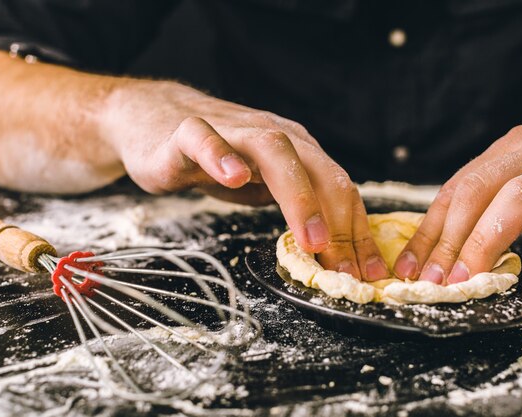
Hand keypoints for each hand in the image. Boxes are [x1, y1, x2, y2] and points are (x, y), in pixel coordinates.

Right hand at [100, 80, 387, 279]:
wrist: (155, 121)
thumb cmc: (218, 159)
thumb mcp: (265, 187)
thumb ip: (295, 207)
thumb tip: (335, 250)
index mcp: (298, 151)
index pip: (338, 188)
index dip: (356, 232)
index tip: (366, 273)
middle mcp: (274, 136)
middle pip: (318, 170)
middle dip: (339, 221)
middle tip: (346, 268)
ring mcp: (233, 131)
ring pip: (274, 151)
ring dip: (299, 195)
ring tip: (311, 238)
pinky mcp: (188, 132)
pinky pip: (206, 139)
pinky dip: (222, 156)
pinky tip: (234, 179)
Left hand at [393, 125, 521, 283]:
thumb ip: (495, 205)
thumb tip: (444, 249)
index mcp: (510, 150)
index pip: (456, 189)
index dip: (429, 230)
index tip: (410, 267)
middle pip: (478, 189)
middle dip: (450, 238)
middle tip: (435, 280)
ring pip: (521, 195)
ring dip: (488, 239)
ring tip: (471, 275)